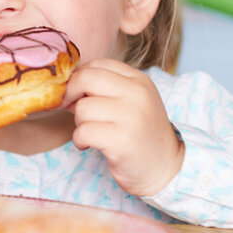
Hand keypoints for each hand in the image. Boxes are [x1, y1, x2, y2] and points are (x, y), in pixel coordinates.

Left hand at [61, 58, 184, 196]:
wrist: (165, 167)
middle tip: (72, 108)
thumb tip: (67, 84)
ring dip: (78, 123)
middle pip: (85, 79)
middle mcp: (137, 94)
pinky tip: (89, 144)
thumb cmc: (140, 133)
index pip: (97, 64)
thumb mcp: (132, 101)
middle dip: (71, 94)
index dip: (79, 77)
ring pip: (82, 108)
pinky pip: (83, 132)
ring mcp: (131, 117)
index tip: (76, 93)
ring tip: (92, 131)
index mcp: (139, 80)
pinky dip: (79, 140)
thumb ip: (106, 87)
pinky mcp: (121, 141)